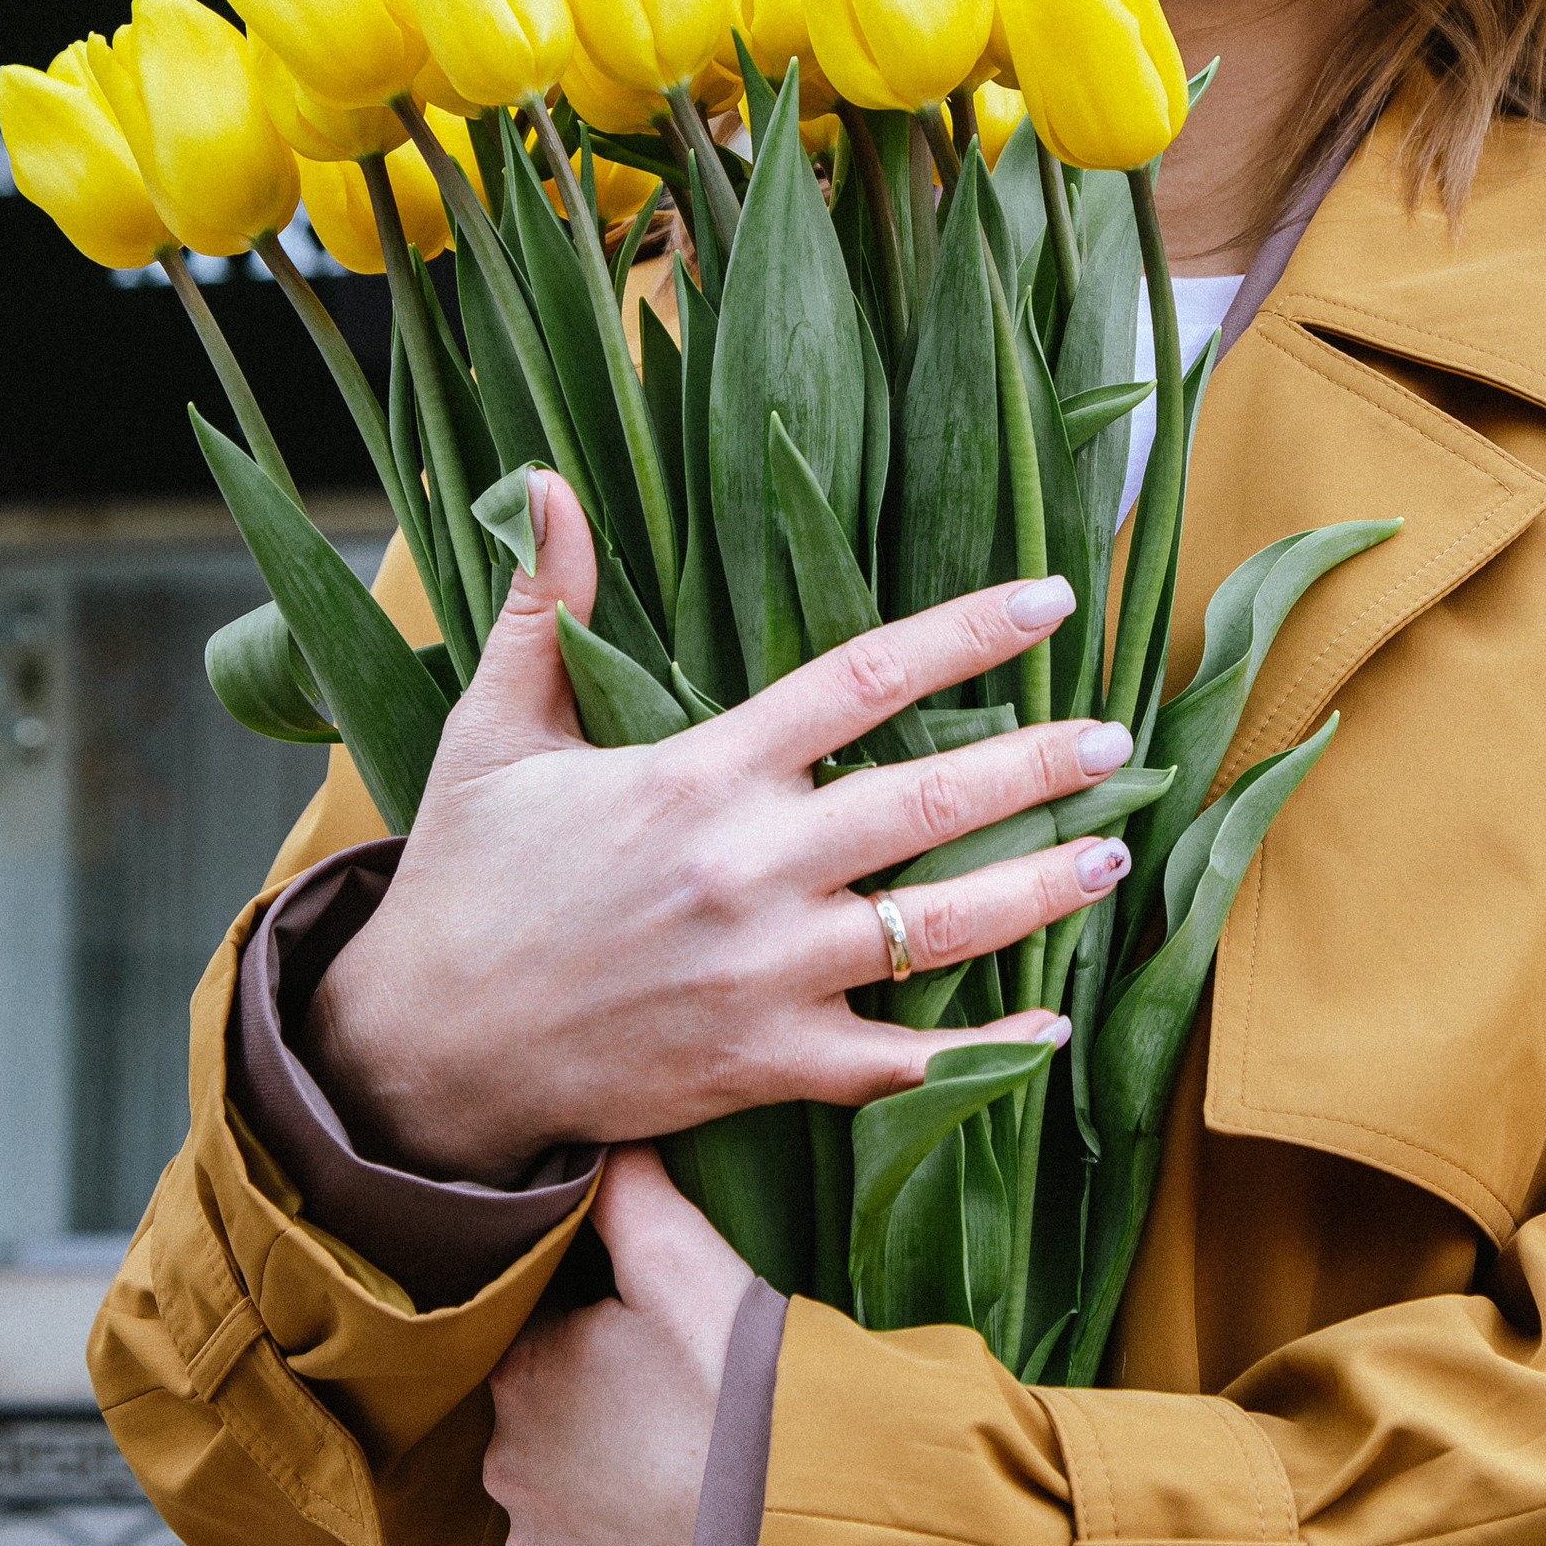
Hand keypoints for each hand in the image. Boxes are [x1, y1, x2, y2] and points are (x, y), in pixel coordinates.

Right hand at [305, 474, 1129, 1180]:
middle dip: (1038, 765)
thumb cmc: (465, 883)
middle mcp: (747, 867)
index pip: (861, 679)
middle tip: (1118, 738)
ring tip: (1114, 855)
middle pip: (927, 803)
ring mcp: (766, 972)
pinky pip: (899, 1062)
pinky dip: (981, 1052)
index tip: (1049, 601)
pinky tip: (1050, 1029)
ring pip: (936, 929)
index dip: (966, 634)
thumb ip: (543, 609)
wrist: (427, 1050)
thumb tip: (543, 483)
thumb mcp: (493, 731)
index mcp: (697, 773)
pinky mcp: (765, 1063)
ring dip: (1040, 891)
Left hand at [484, 1143, 746, 1545]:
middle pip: (548, 1437)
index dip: (606, 1351)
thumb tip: (602, 1139)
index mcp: (524, 1370)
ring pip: (564, 1520)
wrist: (800, 1531)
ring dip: (610, 1511)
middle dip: (601, 1432)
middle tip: (684, 1428)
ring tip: (690, 1493)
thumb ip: (631, 1195)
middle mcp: (505, 1467)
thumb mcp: (688, 1265)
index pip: (546, 1350)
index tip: (662, 1361)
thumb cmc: (744, 1390)